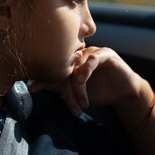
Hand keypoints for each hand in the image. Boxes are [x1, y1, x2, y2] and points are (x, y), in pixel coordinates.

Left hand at [30, 46, 147, 116]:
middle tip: (48, 93)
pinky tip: (82, 80)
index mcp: (71, 63)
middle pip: (64, 67)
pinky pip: (93, 59)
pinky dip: (86, 70)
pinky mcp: (106, 55)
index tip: (30, 86)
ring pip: (77, 66)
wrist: (124, 92)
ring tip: (77, 101)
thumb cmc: (100, 91)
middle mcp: (80, 55)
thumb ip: (59, 88)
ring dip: (76, 86)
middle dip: (56, 83)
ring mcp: (92, 53)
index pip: (54, 68)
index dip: (42, 77)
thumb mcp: (76, 93)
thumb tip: (35, 87)